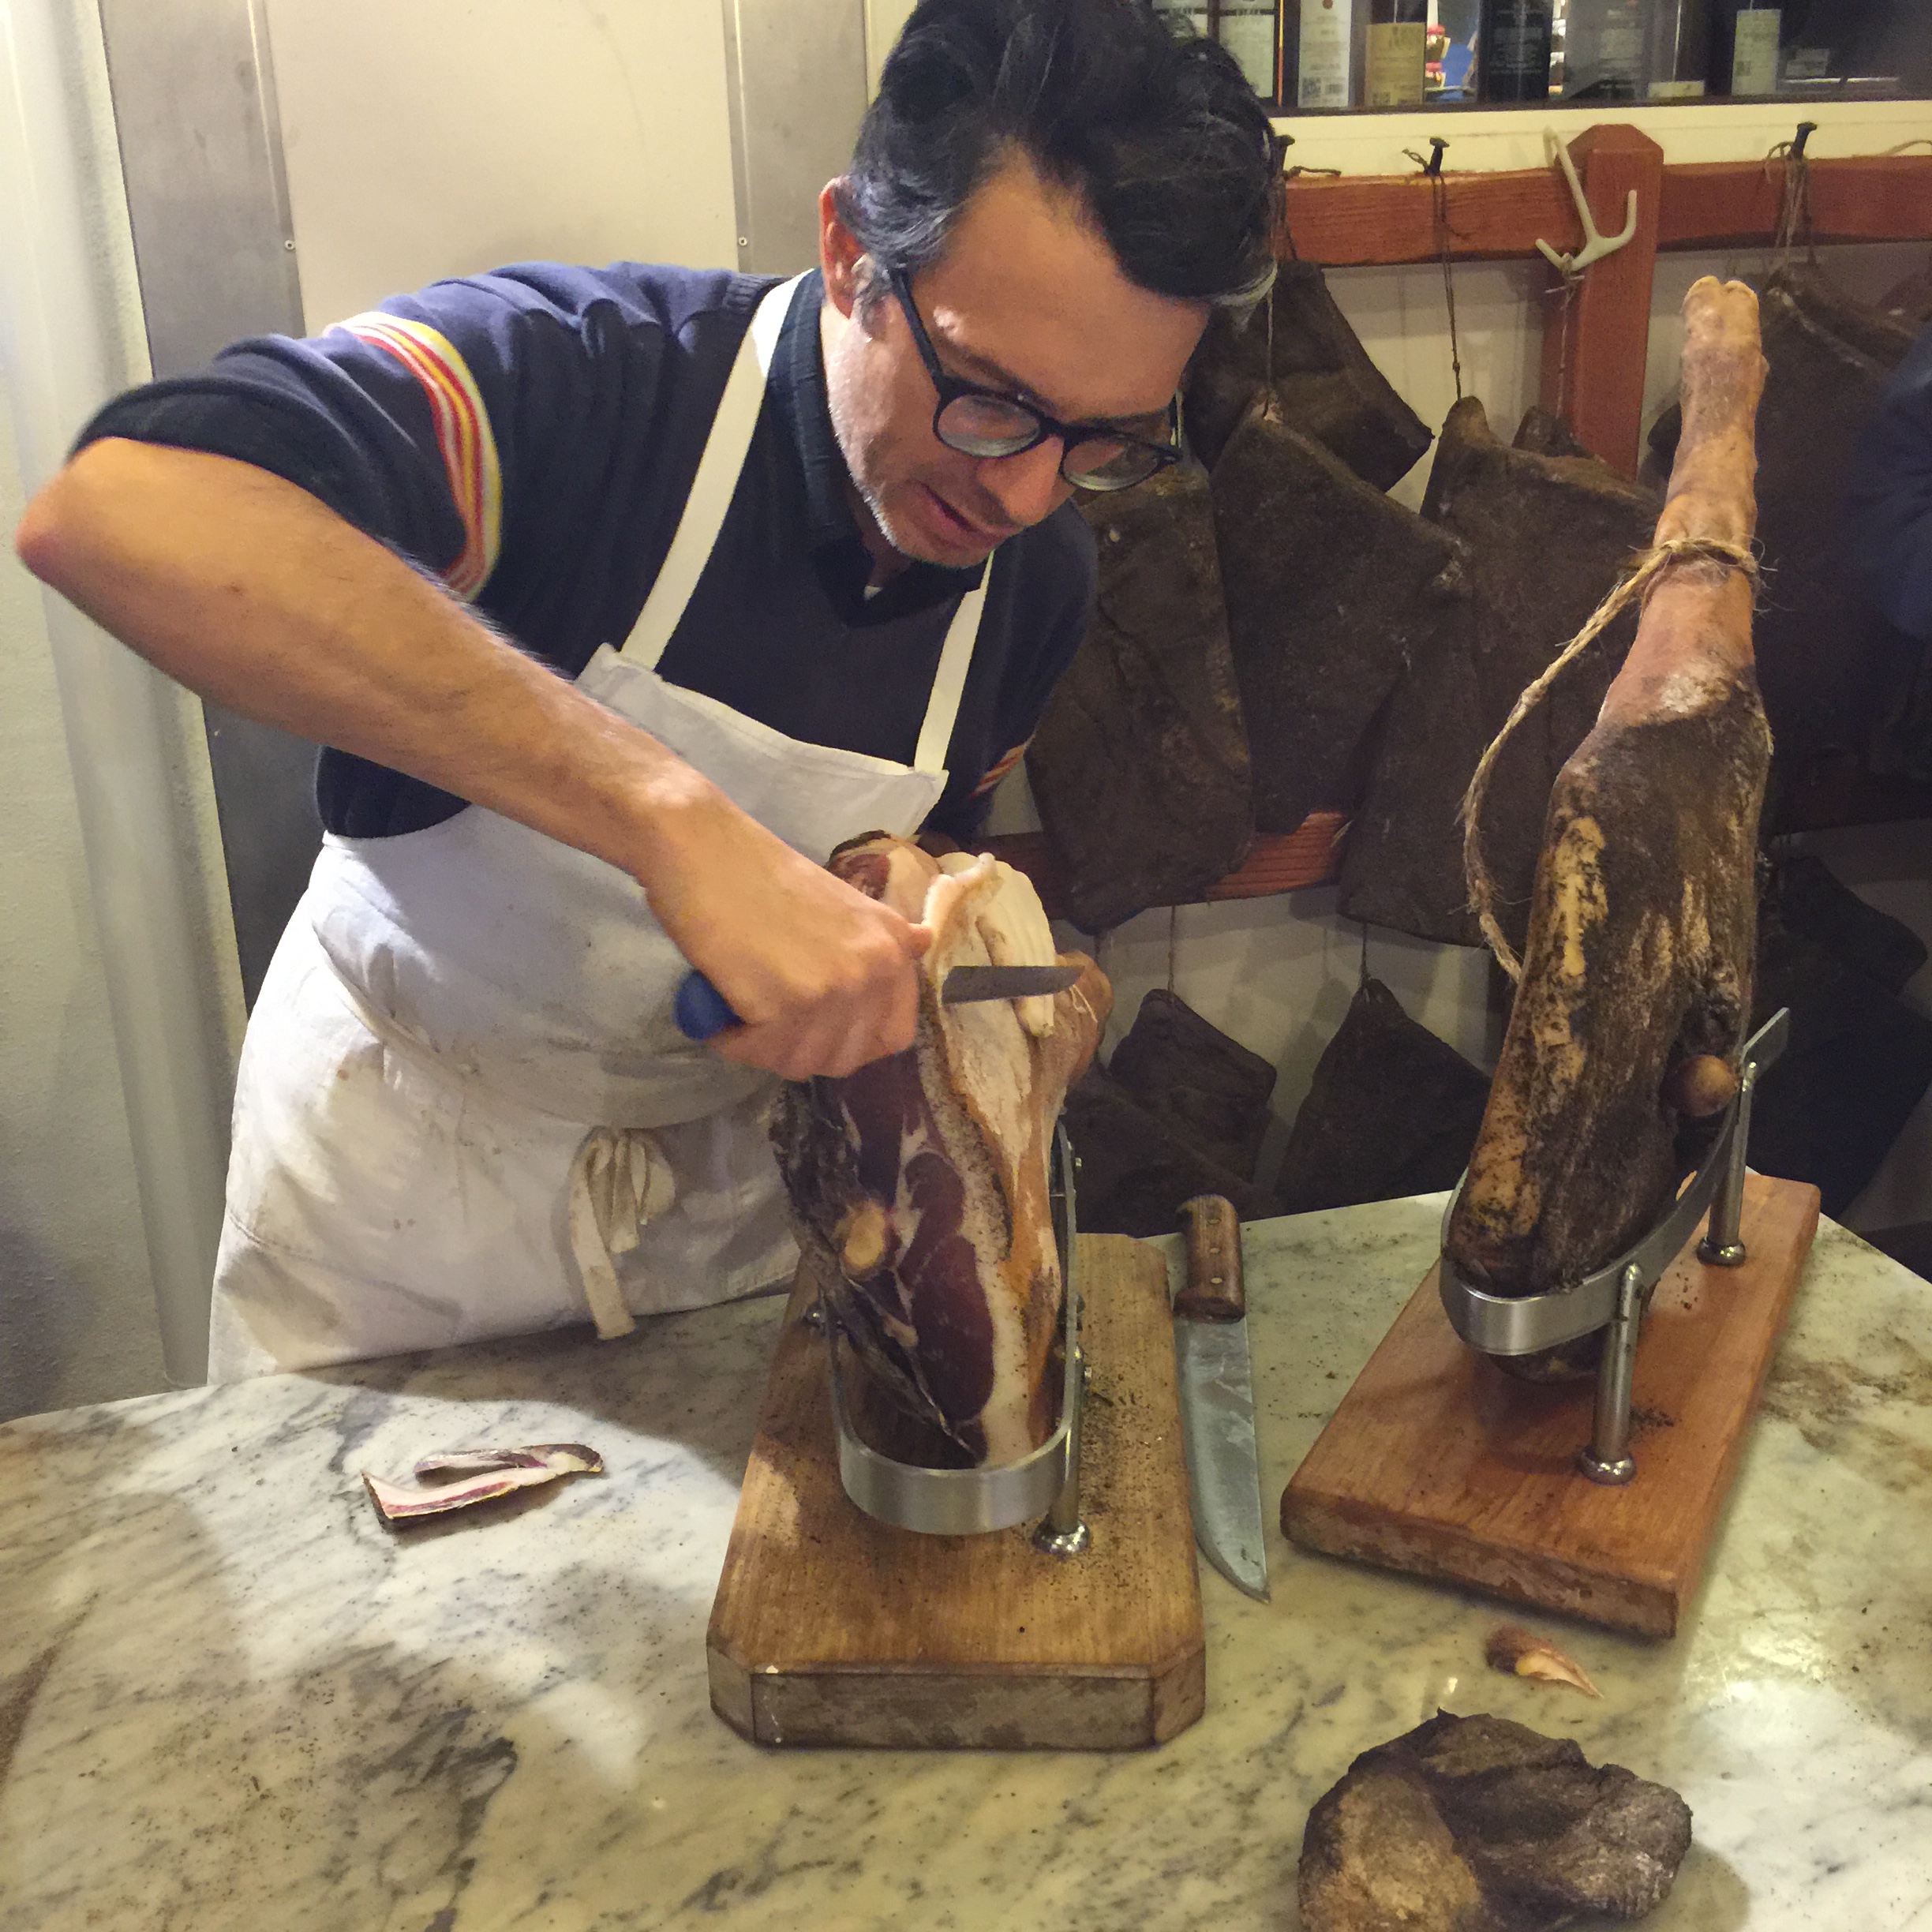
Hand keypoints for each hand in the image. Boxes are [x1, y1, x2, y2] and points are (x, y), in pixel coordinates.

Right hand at [633, 774, 929, 1078]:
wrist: (706, 849)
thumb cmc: (762, 875)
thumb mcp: (845, 904)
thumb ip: (882, 937)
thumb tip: (924, 941)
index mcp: (893, 947)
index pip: (895, 1035)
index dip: (853, 1042)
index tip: (816, 1028)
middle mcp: (875, 970)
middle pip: (845, 1058)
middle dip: (800, 1047)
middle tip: (765, 1016)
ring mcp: (835, 989)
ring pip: (801, 1061)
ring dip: (762, 1046)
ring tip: (740, 1007)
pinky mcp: (788, 1005)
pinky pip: (762, 1053)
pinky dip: (733, 1041)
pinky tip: (721, 1009)